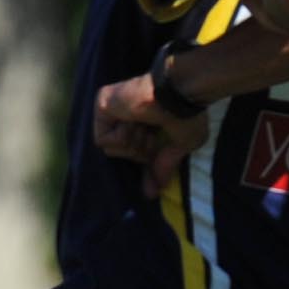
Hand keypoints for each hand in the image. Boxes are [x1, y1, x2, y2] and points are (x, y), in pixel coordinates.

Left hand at [93, 74, 212, 195]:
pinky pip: (103, 140)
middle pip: (124, 152)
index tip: (152, 184)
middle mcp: (127, 113)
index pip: (137, 150)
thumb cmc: (186, 115)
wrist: (178, 95)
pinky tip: (134, 122)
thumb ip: (163, 168)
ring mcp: (113, 108)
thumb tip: (152, 194)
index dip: (146, 164)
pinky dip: (122, 138)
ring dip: (133, 144)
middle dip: (142, 152)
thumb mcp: (180, 146)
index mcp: (146, 119)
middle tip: (154, 137)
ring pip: (112, 149)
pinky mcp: (101, 105)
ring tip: (146, 126)